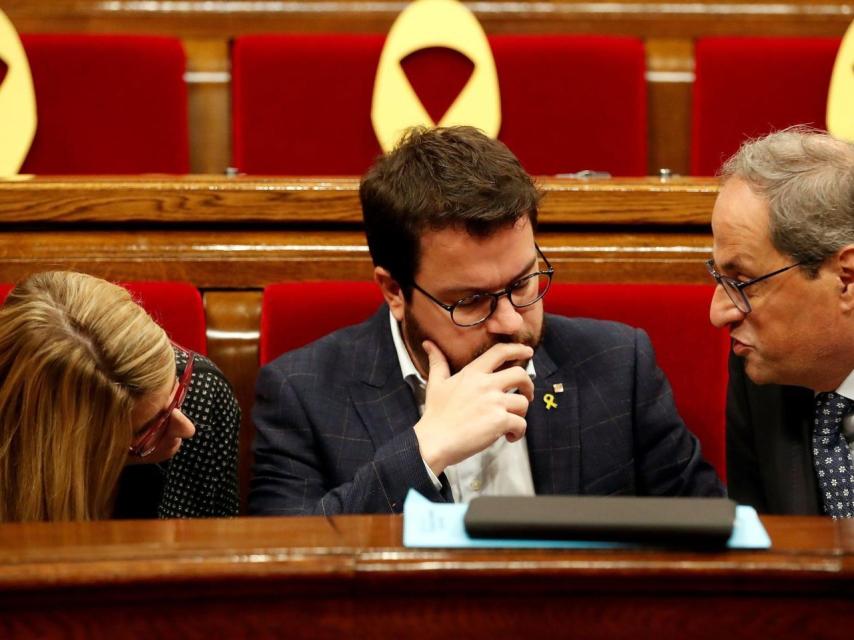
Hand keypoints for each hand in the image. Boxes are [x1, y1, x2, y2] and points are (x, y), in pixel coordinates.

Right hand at [414, 340, 533, 475]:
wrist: (434, 441)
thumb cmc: (435, 414)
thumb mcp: (435, 384)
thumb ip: (437, 362)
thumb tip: (428, 344)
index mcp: (472, 373)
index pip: (500, 352)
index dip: (517, 349)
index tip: (527, 351)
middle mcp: (486, 384)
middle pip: (520, 374)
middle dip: (528, 384)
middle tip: (527, 394)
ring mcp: (494, 402)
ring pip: (523, 402)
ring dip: (521, 414)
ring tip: (511, 423)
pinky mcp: (500, 421)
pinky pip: (521, 424)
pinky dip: (518, 433)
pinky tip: (510, 437)